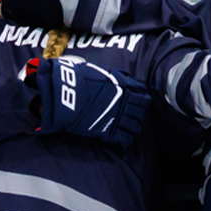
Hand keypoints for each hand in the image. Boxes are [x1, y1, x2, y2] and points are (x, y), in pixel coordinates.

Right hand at [29, 56, 147, 146]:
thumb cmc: (80, 79)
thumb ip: (116, 76)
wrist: (65, 94)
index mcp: (124, 89)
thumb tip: (125, 79)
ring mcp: (117, 118)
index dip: (143, 100)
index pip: (144, 98)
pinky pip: (126, 139)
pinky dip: (127, 139)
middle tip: (133, 115)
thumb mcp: (102, 71)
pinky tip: (123, 137)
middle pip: (141, 113)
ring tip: (129, 127)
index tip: (139, 102)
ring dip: (134, 127)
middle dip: (139, 114)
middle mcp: (124, 104)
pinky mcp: (108, 131)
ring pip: (136, 127)